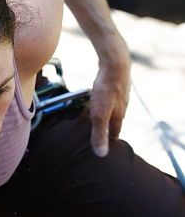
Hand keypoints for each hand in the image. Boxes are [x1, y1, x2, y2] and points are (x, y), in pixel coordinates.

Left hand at [89, 41, 130, 156]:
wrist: (115, 62)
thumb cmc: (107, 88)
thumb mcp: (99, 113)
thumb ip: (99, 133)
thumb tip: (101, 154)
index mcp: (119, 115)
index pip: (115, 132)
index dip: (109, 140)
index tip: (105, 147)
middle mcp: (122, 105)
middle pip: (114, 120)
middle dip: (106, 127)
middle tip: (98, 132)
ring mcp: (121, 93)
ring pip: (111, 107)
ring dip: (103, 112)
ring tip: (93, 115)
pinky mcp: (116, 82)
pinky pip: (108, 95)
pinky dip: (102, 100)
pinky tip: (96, 96)